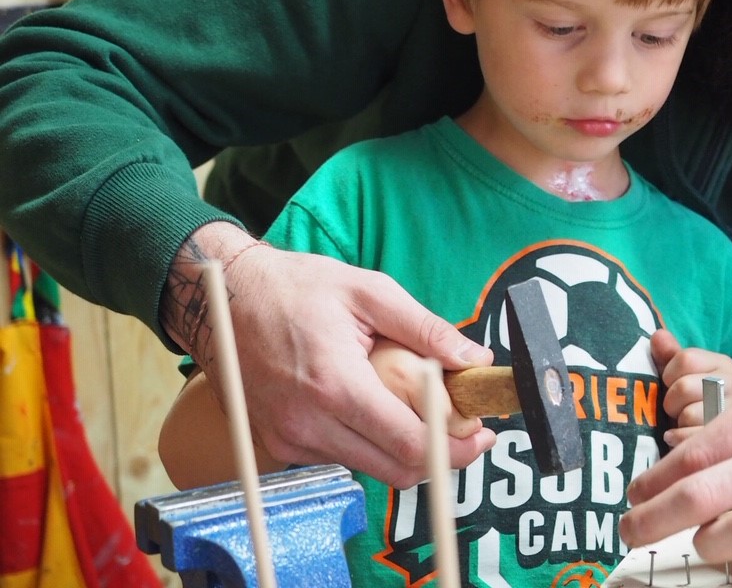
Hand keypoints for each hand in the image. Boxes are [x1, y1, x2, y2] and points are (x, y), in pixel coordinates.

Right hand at [162, 222, 495, 488]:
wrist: (226, 299)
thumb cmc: (296, 288)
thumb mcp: (370, 291)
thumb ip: (426, 329)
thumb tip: (475, 358)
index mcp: (336, 385)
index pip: (410, 444)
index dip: (455, 448)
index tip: (480, 434)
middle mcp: (309, 424)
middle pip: (395, 470)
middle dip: (440, 456)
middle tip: (463, 428)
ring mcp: (291, 439)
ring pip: (370, 468)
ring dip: (404, 449)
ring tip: (419, 409)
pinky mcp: (281, 444)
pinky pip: (341, 458)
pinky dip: (369, 442)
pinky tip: (376, 407)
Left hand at [650, 328, 731, 445]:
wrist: (709, 446)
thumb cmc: (690, 408)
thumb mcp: (679, 378)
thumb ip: (669, 356)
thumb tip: (658, 336)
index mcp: (725, 365)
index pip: (685, 358)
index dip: (668, 375)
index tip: (672, 386)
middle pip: (683, 387)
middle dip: (672, 402)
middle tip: (678, 410)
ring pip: (688, 414)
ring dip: (678, 423)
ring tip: (686, 425)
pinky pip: (691, 440)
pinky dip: (678, 440)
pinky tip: (681, 439)